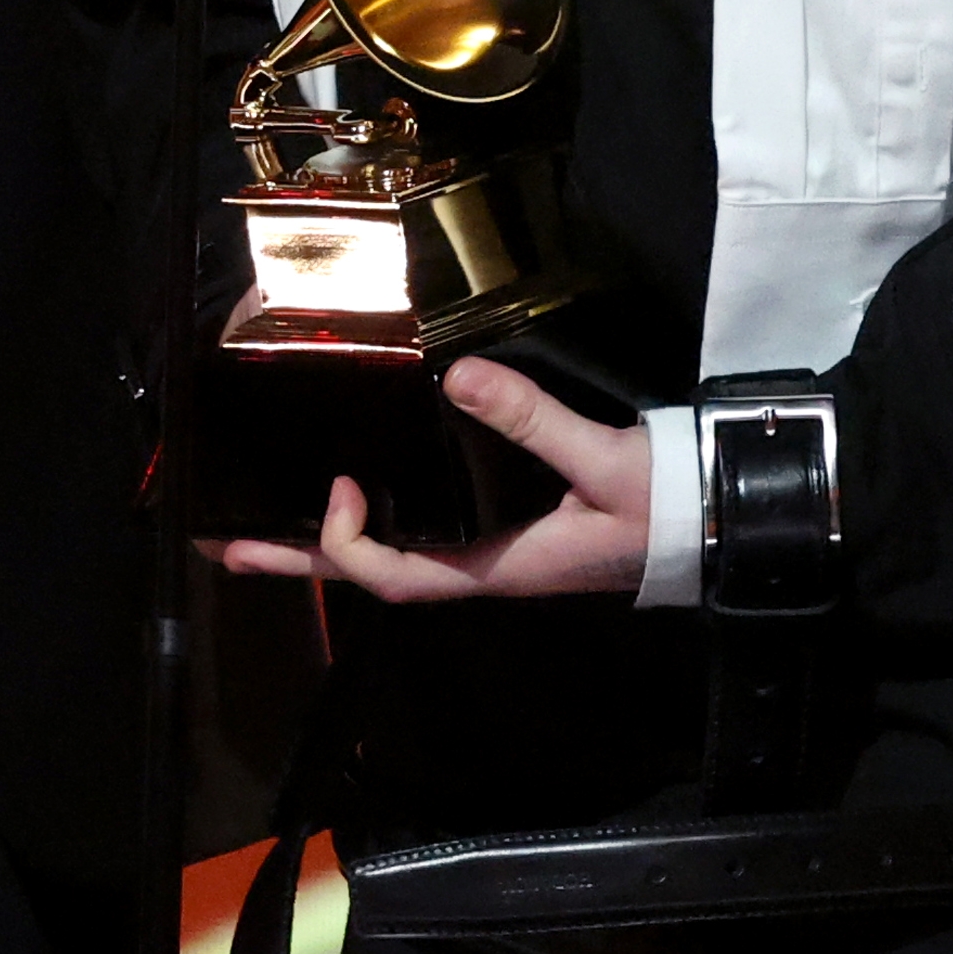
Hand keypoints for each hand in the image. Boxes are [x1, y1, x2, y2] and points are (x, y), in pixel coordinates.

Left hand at [204, 358, 653, 602]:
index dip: (354, 543)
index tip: (343, 484)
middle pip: (375, 572)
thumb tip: (461, 377)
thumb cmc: (670, 504)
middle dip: (301, 556)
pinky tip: (368, 496)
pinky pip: (428, 535)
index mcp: (499, 568)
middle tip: (225, 543)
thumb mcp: (604, 461)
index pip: (399, 576)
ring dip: (332, 541)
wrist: (728, 523)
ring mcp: (499, 554)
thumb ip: (535, 421)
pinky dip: (382, 522)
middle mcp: (488, 569)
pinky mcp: (515, 532)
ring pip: (397, 555)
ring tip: (272, 521)